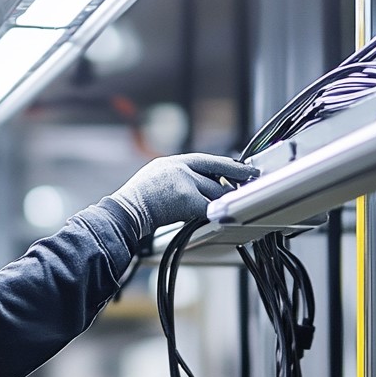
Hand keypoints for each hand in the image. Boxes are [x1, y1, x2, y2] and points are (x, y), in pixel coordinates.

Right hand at [110, 153, 258, 237]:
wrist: (126, 210)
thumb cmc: (138, 200)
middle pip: (217, 176)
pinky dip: (219, 213)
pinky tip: (225, 216)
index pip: (209, 160)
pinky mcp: (187, 199)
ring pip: (216, 192)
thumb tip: (201, 181)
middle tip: (249, 185)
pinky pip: (210, 207)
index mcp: (174, 162)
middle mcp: (181, 168)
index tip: (243, 168)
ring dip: (225, 201)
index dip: (229, 165)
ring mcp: (185, 182)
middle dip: (234, 183)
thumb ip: (178, 175)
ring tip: (233, 206)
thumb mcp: (156, 176)